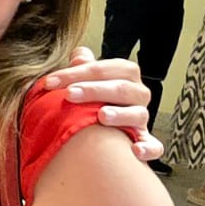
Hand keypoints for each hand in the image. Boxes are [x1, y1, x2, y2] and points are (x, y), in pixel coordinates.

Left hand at [44, 49, 162, 162]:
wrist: (104, 131)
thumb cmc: (94, 99)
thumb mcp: (87, 81)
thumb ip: (84, 68)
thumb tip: (78, 55)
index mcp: (126, 75)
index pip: (106, 68)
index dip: (79, 72)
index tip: (50, 82)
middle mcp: (138, 95)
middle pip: (122, 88)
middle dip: (94, 90)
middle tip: (69, 94)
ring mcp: (141, 118)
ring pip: (138, 114)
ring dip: (120, 115)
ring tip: (101, 116)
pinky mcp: (145, 141)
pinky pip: (153, 146)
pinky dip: (147, 148)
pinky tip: (135, 150)